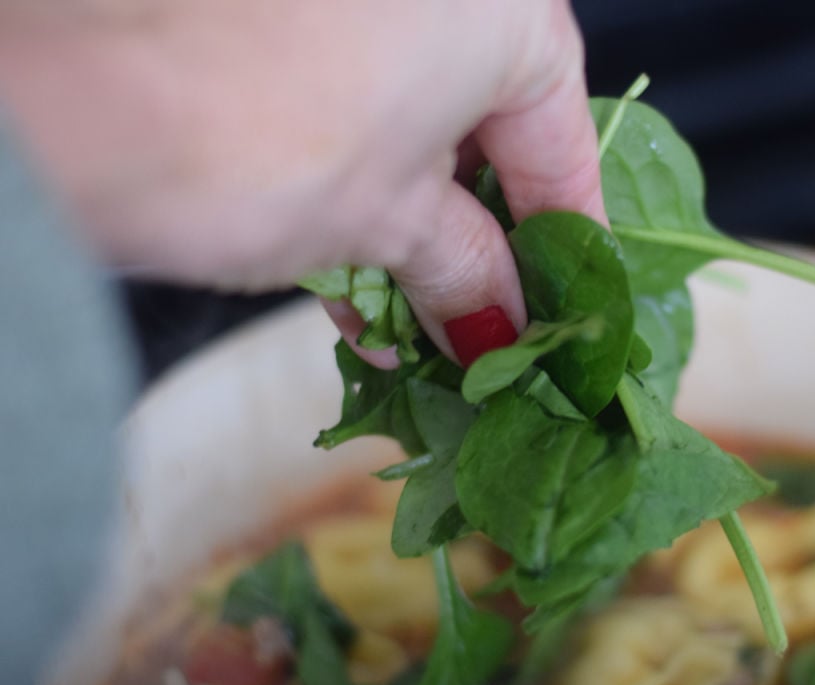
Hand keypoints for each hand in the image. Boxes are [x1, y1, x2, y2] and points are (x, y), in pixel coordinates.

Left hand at [0, 0, 606, 365]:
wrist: (61, 94)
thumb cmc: (254, 136)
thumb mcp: (387, 223)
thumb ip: (465, 267)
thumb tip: (501, 315)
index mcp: (503, 8)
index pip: (565, 151)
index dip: (569, 252)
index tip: (570, 318)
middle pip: (487, 138)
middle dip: (482, 250)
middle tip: (486, 337)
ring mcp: (357, 3)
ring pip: (414, 132)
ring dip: (415, 238)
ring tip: (415, 335)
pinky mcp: (280, 25)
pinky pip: (351, 116)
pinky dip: (357, 198)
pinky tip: (354, 289)